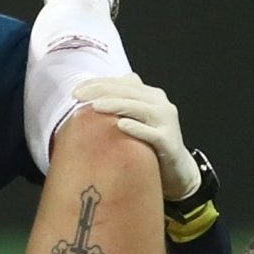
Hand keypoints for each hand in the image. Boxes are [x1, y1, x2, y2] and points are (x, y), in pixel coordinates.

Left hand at [76, 74, 199, 200]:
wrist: (178, 170)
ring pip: (139, 108)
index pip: (121, 83)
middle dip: (101, 91)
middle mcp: (160, 104)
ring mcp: (167, 122)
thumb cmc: (151, 143)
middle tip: (78, 96)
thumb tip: (93, 96)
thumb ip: (121, 105)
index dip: (98, 83)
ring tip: (95, 107)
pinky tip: (121, 126)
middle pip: (128, 92)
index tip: (75, 90)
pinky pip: (152, 134)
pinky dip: (137, 128)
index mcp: (151, 95)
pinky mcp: (169, 142)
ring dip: (116, 105)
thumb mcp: (136, 120)